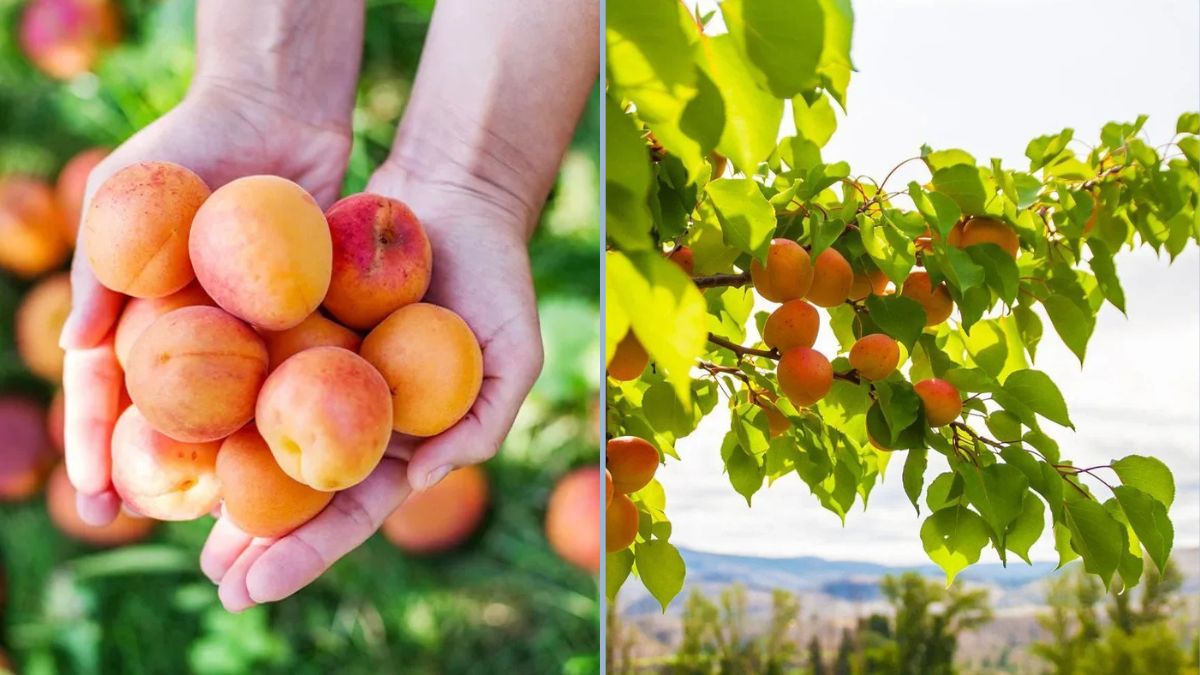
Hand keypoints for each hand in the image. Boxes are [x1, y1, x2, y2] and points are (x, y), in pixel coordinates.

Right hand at [60, 82, 351, 524]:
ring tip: (248, 521)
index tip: (99, 505)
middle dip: (176, 484)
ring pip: (247, 416)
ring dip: (245, 468)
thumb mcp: (130, 203)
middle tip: (179, 535)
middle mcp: (199, 340)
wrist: (275, 110)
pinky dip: (304, 420)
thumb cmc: (187, 149)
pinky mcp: (312, 324)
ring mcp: (257, 336)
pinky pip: (306, 381)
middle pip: (181, 425)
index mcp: (141, 324)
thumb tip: (77, 343)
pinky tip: (311, 461)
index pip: (112, 401)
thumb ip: (104, 271)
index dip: (101, 453)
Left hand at [204, 167, 544, 611]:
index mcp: (403, 439)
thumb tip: (422, 480)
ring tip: (168, 524)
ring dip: (217, 485)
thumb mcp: (515, 351)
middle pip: (295, 492)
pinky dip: (207, 401)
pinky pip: (241, 367)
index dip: (308, 553)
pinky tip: (163, 429)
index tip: (257, 589)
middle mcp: (352, 416)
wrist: (455, 193)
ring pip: (256, 437)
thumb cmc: (497, 276)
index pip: (354, 509)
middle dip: (253, 542)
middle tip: (207, 579)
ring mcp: (314, 373)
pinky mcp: (284, 325)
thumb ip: (484, 420)